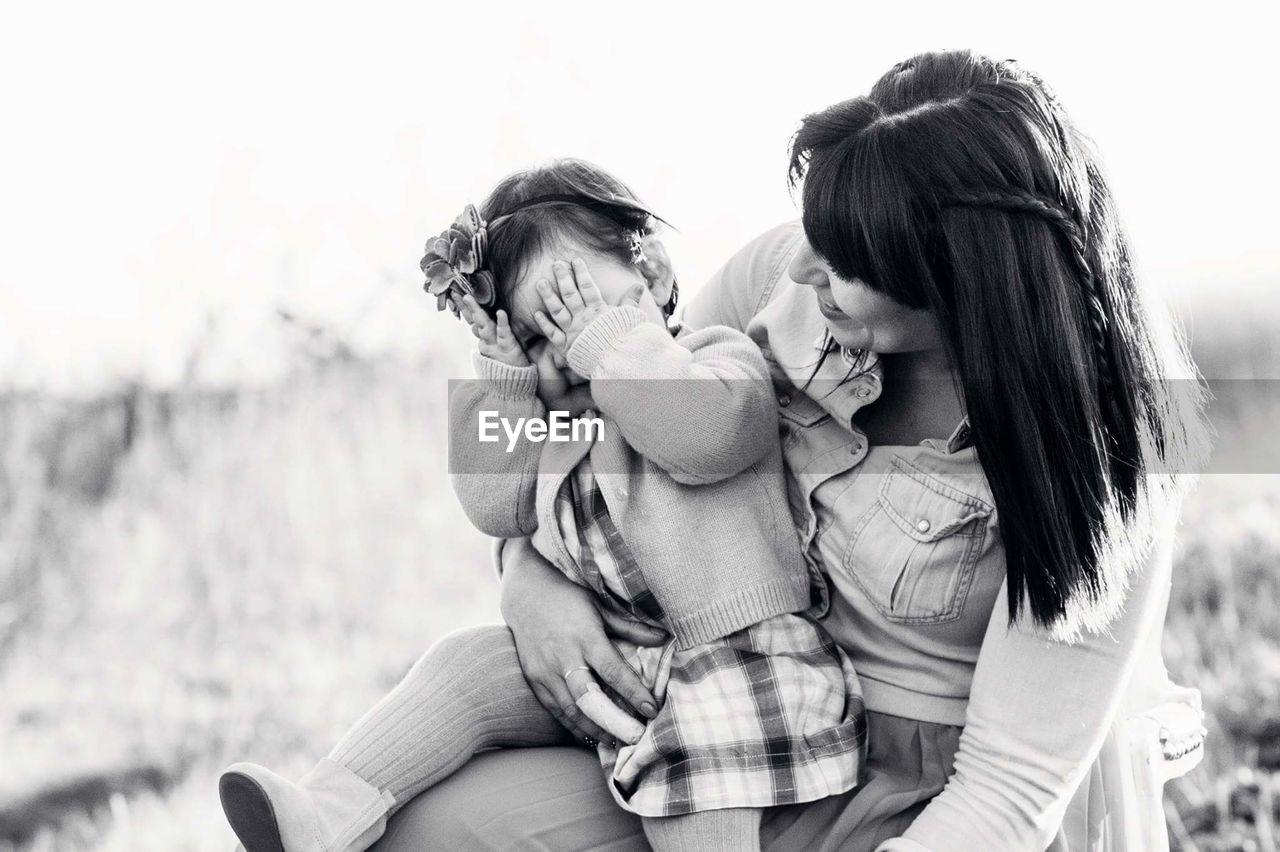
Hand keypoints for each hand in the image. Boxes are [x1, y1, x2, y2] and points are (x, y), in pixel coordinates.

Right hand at [460, 295, 527, 367]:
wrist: (514, 387)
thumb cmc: (510, 367)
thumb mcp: (501, 351)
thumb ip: (496, 337)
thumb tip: (492, 322)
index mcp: (485, 340)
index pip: (473, 321)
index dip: (465, 309)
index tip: (455, 295)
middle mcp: (487, 341)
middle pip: (474, 321)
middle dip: (465, 307)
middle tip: (455, 293)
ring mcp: (495, 344)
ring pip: (483, 326)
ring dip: (475, 311)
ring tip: (468, 297)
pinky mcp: (507, 348)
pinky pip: (504, 334)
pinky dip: (502, 323)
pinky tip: (500, 312)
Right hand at [500, 538, 665, 744]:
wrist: (525, 595)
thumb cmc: (568, 599)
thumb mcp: (600, 607)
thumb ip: (630, 627)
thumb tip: (663, 638)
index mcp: (585, 637)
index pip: (612, 671)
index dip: (633, 693)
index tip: (651, 710)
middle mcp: (564, 657)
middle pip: (589, 698)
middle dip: (614, 722)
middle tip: (636, 737)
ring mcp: (546, 671)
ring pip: (571, 710)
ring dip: (595, 729)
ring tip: (617, 742)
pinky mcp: (534, 680)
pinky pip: (555, 710)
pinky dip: (573, 726)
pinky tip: (590, 734)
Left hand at [532, 258, 642, 360]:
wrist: (617, 362)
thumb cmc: (624, 339)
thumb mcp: (629, 318)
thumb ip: (630, 301)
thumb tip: (639, 285)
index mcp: (597, 310)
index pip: (587, 287)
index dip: (581, 273)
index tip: (575, 260)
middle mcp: (583, 318)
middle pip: (570, 295)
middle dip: (563, 278)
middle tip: (556, 264)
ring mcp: (573, 331)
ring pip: (558, 310)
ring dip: (548, 296)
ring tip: (540, 282)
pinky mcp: (566, 346)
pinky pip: (553, 334)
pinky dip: (544, 324)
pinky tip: (536, 313)